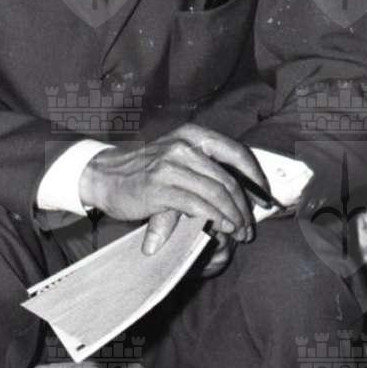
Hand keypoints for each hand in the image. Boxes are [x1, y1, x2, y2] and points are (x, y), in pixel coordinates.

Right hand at [77, 124, 265, 257]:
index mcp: (190, 135)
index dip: (255, 176)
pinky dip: (215, 218)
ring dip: (233, 217)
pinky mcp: (160, 187)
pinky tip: (222, 227)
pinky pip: (198, 205)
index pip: (236, 151)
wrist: (103, 176)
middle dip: (244, 207)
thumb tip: (241, 191)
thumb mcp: (174, 157)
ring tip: (239, 232)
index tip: (263, 198)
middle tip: (249, 226)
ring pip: (217, 192)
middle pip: (228, 178)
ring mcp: (170, 165)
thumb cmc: (142, 170)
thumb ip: (202, 167)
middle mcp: (183, 146)